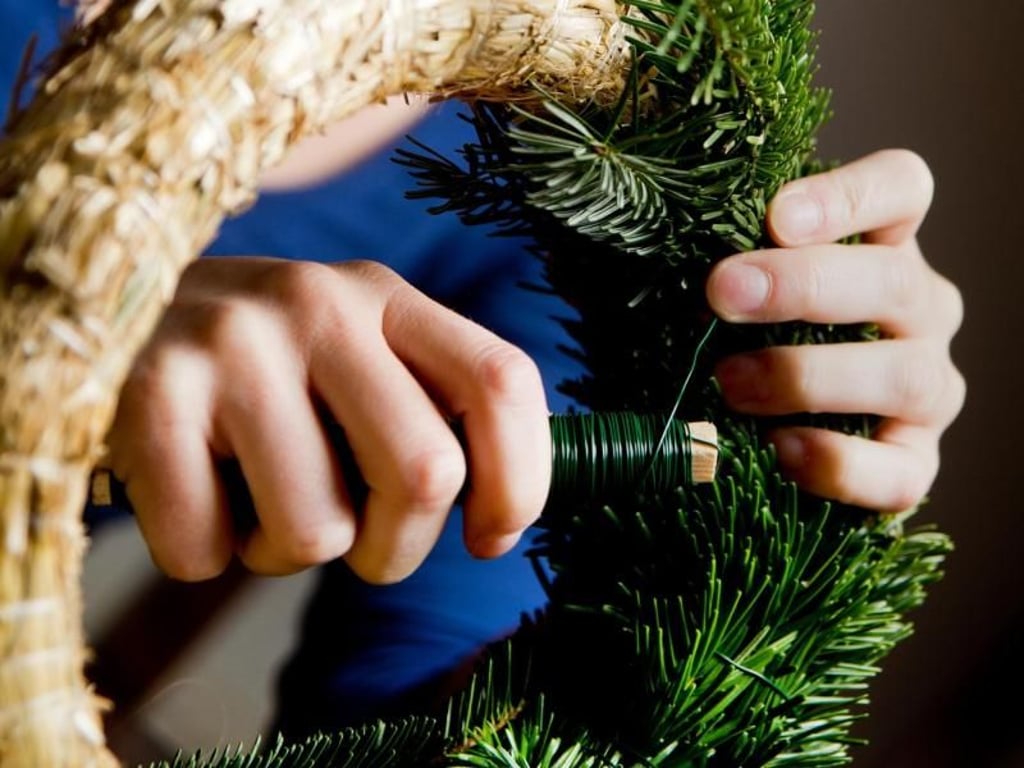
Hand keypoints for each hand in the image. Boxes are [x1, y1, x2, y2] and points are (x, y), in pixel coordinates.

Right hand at [106, 258, 550, 582]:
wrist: (119, 319)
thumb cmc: (267, 374)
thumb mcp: (360, 361)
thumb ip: (433, 412)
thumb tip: (499, 518)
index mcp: (386, 296)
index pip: (503, 383)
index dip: (518, 482)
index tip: (487, 537)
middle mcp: (318, 303)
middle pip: (424, 473)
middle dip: (396, 550)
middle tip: (356, 542)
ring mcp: (233, 343)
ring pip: (315, 532)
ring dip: (288, 552)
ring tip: (255, 498)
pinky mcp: (152, 394)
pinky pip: (208, 550)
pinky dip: (207, 555)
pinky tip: (193, 495)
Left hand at [706, 149, 964, 511]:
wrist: (772, 434)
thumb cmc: (744, 337)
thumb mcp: (736, 289)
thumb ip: (722, 266)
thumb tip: (660, 253)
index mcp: (883, 245)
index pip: (900, 188)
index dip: (847, 197)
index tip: (777, 217)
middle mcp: (921, 310)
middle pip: (893, 281)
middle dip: (802, 286)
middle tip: (723, 294)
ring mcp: (927, 388)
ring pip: (903, 375)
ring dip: (808, 376)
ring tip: (729, 382)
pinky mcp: (914, 462)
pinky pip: (898, 471)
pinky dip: (837, 463)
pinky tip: (777, 448)